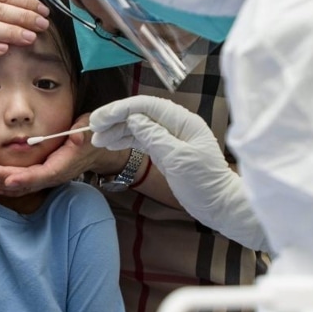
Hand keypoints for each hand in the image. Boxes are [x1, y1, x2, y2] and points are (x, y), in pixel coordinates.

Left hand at [0, 116, 129, 196]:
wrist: (98, 149)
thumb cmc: (93, 136)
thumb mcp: (91, 129)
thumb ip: (83, 133)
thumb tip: (77, 137)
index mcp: (64, 164)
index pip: (43, 175)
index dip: (26, 179)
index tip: (8, 180)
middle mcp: (55, 175)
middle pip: (27, 182)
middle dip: (3, 178)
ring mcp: (48, 177)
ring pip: (23, 185)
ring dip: (1, 183)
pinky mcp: (43, 176)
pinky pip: (24, 184)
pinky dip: (7, 185)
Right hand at [90, 96, 270, 251]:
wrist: (220, 205)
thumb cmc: (205, 183)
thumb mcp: (179, 160)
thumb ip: (155, 137)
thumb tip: (134, 120)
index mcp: (183, 122)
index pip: (147, 106)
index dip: (121, 109)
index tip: (100, 118)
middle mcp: (176, 125)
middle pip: (140, 114)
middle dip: (115, 119)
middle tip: (92, 128)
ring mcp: (170, 137)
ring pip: (138, 127)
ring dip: (117, 131)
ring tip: (98, 139)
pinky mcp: (166, 151)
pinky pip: (142, 140)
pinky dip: (126, 141)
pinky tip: (111, 144)